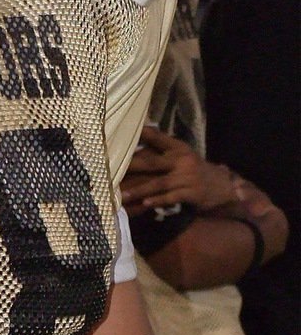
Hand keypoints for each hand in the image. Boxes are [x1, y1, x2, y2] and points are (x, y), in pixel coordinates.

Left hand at [121, 125, 237, 213]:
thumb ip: (163, 148)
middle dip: (131, 166)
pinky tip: (146, 203)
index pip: (157, 137)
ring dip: (140, 190)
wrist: (224, 186)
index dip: (141, 133)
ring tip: (123, 195)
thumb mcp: (183, 154)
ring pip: (159, 183)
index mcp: (178, 148)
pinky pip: (172, 197)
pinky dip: (158, 200)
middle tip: (111, 170)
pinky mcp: (192, 193)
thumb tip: (137, 138)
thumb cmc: (194, 170)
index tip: (121, 131)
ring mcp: (187, 177)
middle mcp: (181, 160)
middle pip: (151, 162)